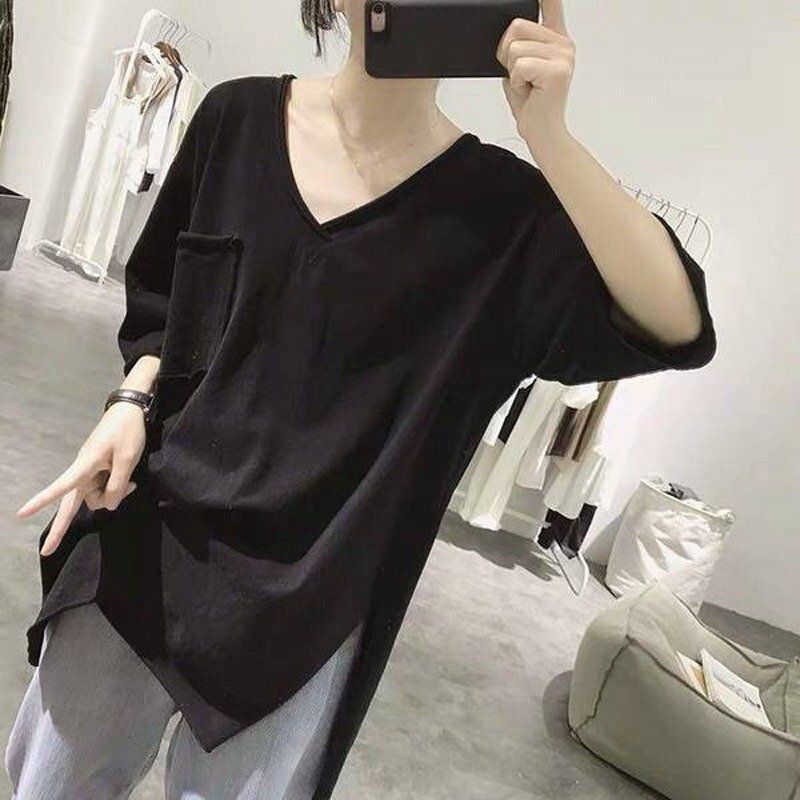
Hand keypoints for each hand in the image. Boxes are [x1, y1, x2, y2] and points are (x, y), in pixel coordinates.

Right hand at [16, 402, 145, 555]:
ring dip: (113, 494)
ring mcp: (90, 471)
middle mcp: (83, 471)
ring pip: (95, 496)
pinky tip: (130, 481)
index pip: (60, 487)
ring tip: (131, 480)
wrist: (131, 410)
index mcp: (84, 466)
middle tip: (46, 552)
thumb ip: (117, 486)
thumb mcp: (128, 460)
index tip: (21, 513)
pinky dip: (116, 488)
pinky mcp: (98, 470)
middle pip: (73, 503)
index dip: (41, 501)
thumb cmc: (128, 431)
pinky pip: (103, 488)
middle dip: (62, 526)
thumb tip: (108, 506)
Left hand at [496, 0, 574, 151]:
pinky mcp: (558, 70)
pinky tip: (529, 91)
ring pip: (515, 48)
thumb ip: (517, 46)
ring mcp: (564, 55)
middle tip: (520, 75)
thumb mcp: (520, 68)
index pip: (551, 4)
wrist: (542, 133)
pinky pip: (520, 65)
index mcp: (555, 39)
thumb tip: (507, 32)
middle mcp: (564, 44)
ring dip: (512, 71)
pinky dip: (516, 82)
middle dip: (506, 53)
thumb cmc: (531, 103)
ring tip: (526, 85)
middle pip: (516, 26)